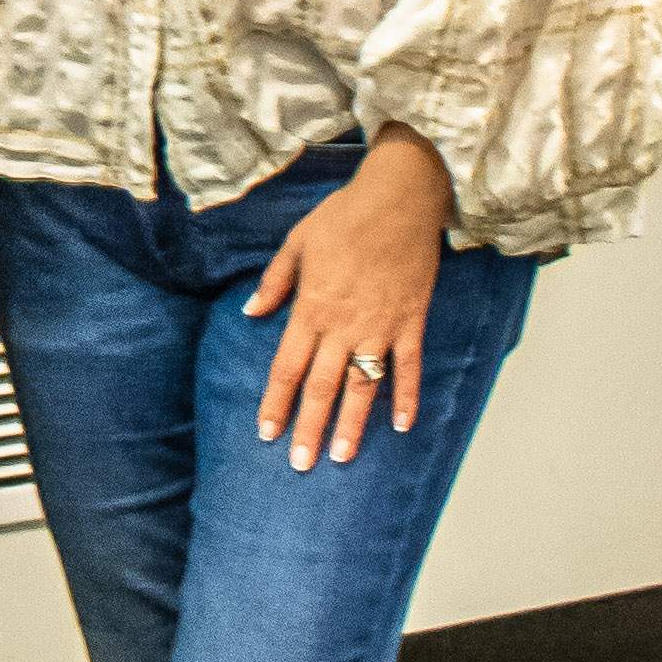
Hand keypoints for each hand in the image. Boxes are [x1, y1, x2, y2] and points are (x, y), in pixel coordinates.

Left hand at [243, 131, 453, 468]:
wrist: (400, 198)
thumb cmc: (344, 216)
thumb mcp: (296, 243)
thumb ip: (275, 282)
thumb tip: (250, 312)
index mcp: (311, 308)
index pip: (287, 367)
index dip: (276, 402)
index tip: (266, 432)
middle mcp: (343, 326)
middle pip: (321, 387)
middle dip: (308, 428)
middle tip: (300, 463)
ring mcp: (380, 327)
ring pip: (362, 386)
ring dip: (351, 424)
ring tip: (341, 457)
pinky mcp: (411, 321)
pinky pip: (409, 367)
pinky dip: (407, 397)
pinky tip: (401, 425)